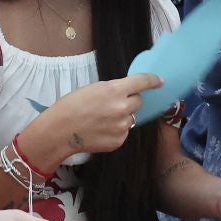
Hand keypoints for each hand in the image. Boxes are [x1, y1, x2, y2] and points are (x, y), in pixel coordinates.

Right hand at [34, 71, 161, 160]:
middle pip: (138, 102)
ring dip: (122, 116)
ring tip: (102, 119)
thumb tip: (126, 91)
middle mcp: (122, 108)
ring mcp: (122, 126)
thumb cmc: (71, 106)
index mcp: (115, 90)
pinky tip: (100, 130)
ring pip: (131, 118)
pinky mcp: (119, 141)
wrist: (60, 131)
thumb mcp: (92, 89)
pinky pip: (123, 132)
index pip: (142, 82)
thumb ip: (112, 89)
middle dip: (130, 101)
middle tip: (113, 104)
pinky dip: (116, 130)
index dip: (152, 80)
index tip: (159, 81)